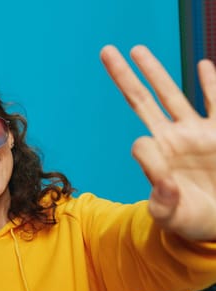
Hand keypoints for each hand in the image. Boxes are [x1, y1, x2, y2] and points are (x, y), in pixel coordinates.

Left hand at [100, 45, 215, 240]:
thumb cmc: (190, 219)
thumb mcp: (170, 214)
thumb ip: (161, 197)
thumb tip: (156, 171)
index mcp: (157, 155)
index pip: (142, 142)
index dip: (148, 155)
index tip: (166, 182)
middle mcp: (172, 137)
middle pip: (143, 100)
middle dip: (126, 77)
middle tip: (106, 52)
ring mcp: (197, 132)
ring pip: (173, 94)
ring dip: (155, 71)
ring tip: (137, 50)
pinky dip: (211, 85)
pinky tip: (203, 65)